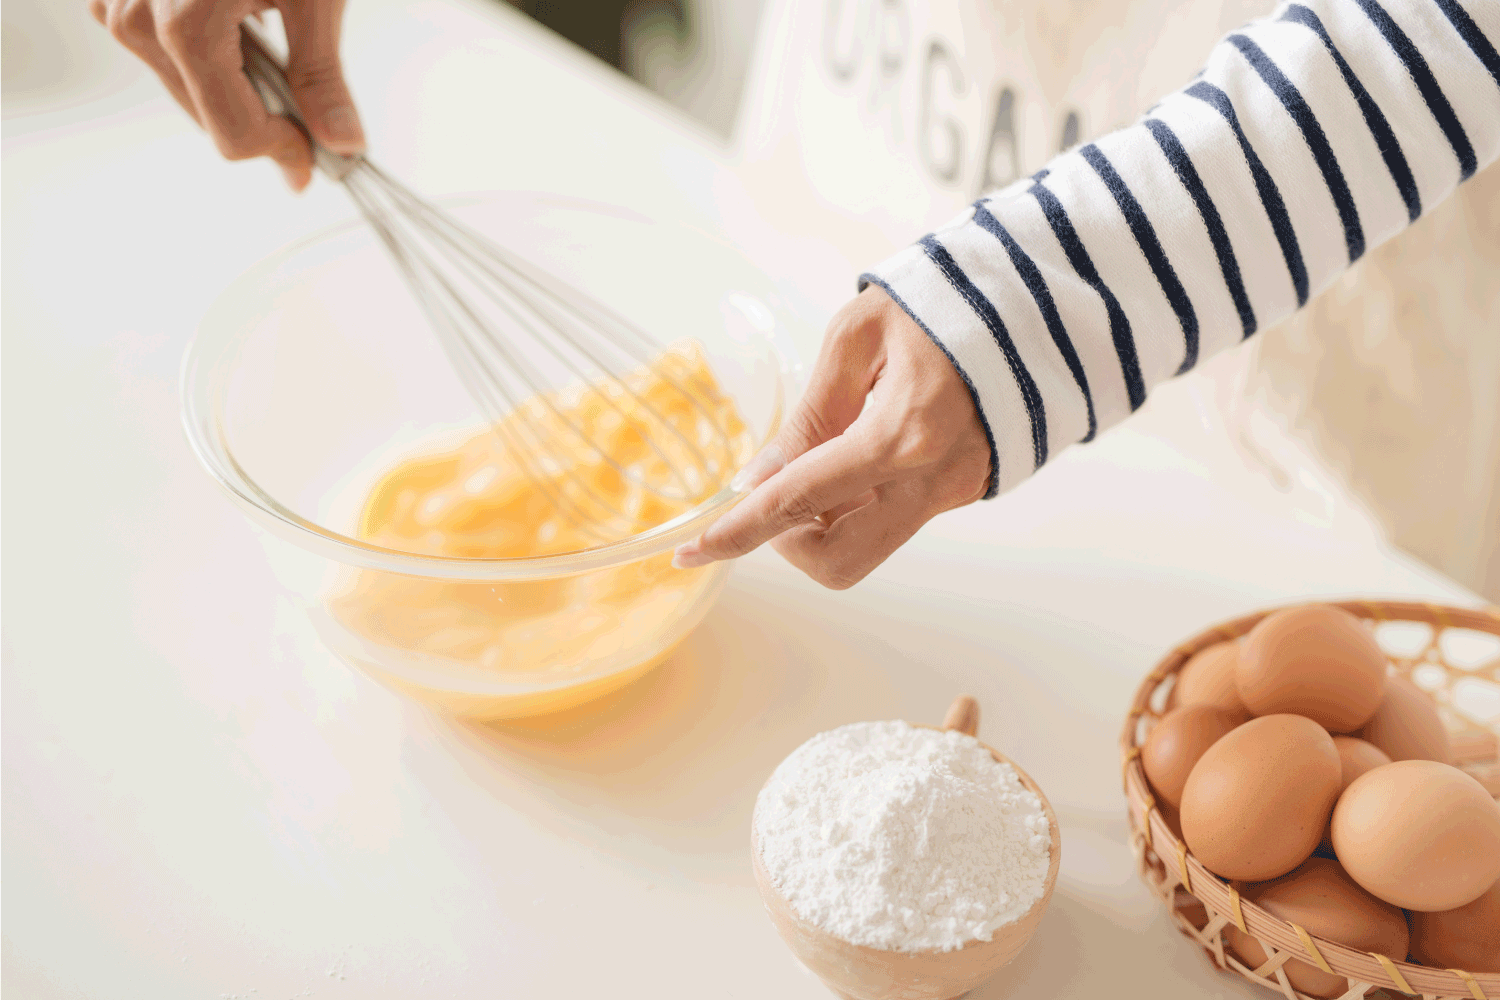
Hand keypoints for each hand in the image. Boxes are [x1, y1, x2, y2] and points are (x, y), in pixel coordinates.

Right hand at [89, 0, 363, 190]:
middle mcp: (138, 21)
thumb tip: (342, 143)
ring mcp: (118, 7)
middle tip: (313, 117)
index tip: (320, 158)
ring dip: (233, 91)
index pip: (235, 136)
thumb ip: (321, 75)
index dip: (285, 154)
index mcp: (185, 28)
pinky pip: (165, 55)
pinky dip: (206, 61)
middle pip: (209, 120)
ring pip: (186, 92)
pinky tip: (238, 29)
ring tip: (271, 45)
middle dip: (264, 126)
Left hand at [673, 284, 991, 588]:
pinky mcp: (962, 493)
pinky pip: (890, 521)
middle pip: (832, 561)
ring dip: (821, 523)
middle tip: (781, 481)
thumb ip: (810, 413)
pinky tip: (857, 449)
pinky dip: (854, 504)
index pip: (796, 502)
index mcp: (900, 434)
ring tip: (825, 451)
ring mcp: (951, 494)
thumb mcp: (861, 335)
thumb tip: (760, 478)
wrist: (1044, 304)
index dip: (736, 532)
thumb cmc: (945, 302)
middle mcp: (928, 481)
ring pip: (862, 552)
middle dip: (787, 540)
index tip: (690, 552)